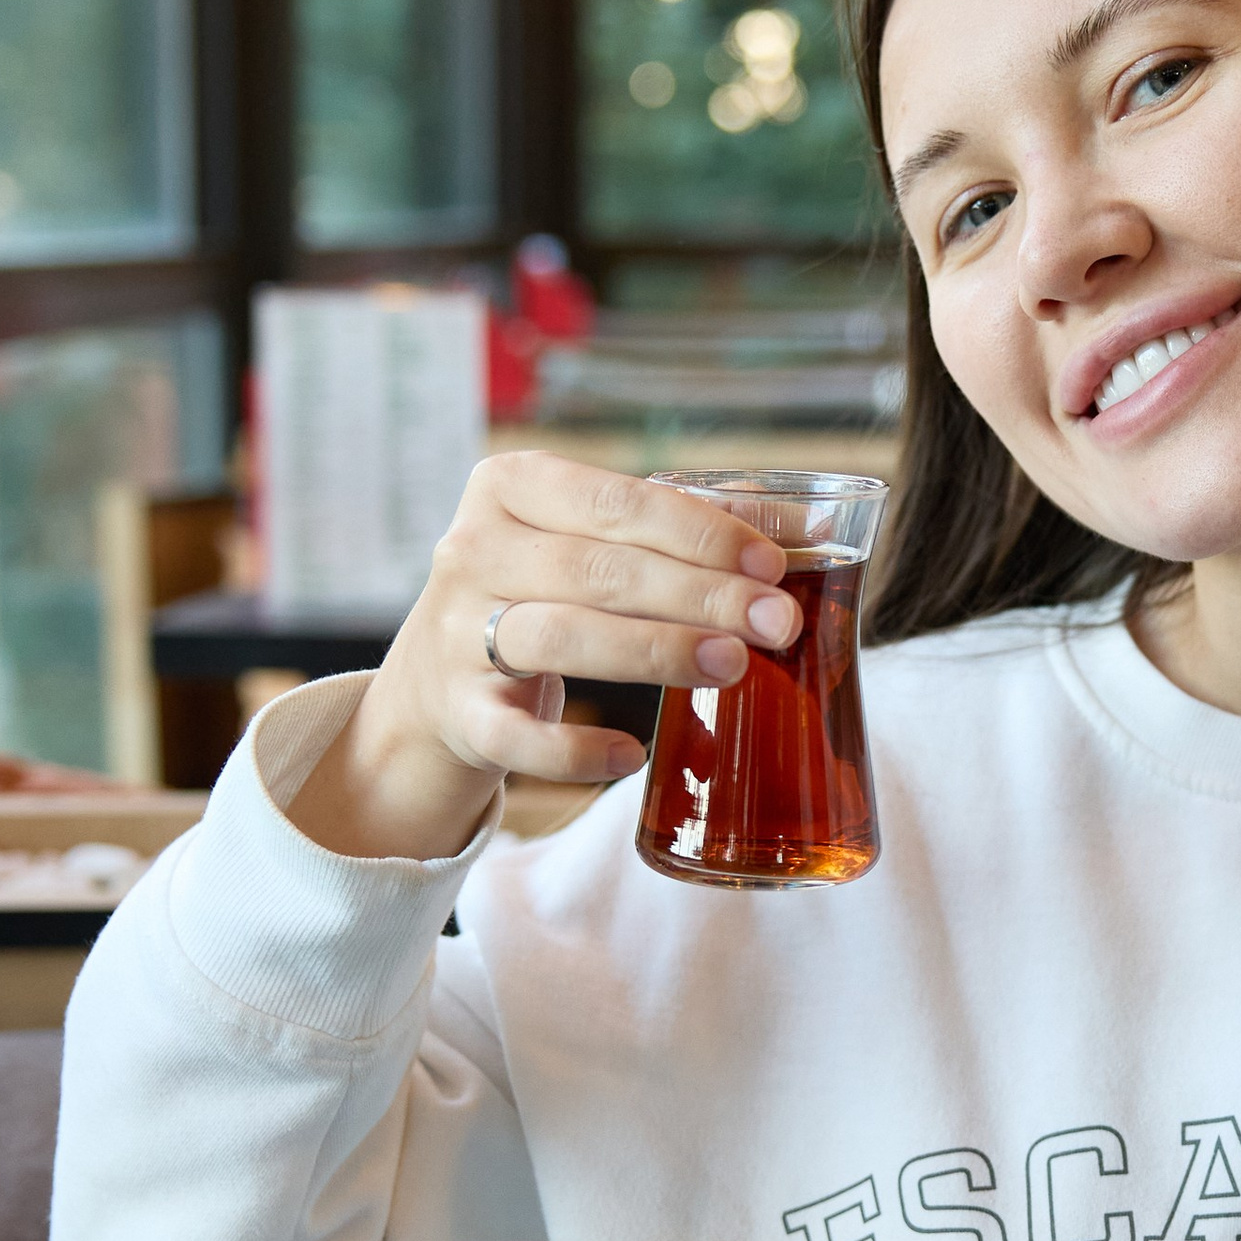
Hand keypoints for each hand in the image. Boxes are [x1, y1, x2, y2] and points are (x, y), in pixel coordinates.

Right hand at [285, 454, 797, 861]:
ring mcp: (455, 634)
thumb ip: (680, 525)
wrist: (434, 686)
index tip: (770, 565)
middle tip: (776, 623)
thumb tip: (805, 519)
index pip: (617, 500)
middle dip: (698, 595)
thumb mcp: (590, 543)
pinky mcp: (458, 714)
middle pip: (598, 570)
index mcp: (511, 488)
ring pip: (559, 637)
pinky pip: (517, 736)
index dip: (700, 531)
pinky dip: (574, 749)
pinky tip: (631, 753)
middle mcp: (473, 551)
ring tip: (731, 666)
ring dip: (651, 651)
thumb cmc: (541, 595)